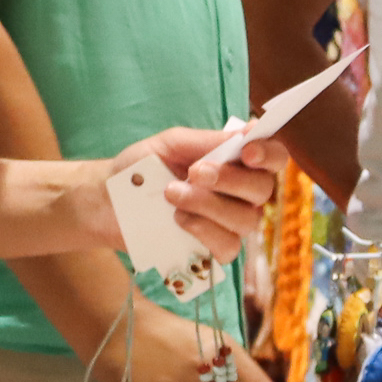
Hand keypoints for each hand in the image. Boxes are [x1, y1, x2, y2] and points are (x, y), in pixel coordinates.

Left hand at [83, 129, 287, 262]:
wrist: (108, 201)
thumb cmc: (141, 168)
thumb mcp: (170, 144)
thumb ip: (208, 140)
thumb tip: (247, 132)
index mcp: (237, 162)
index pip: (274, 158)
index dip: (269, 154)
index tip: (247, 152)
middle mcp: (242, 194)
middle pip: (263, 190)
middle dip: (230, 180)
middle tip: (193, 173)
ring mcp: (230, 224)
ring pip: (246, 220)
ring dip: (209, 205)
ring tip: (172, 195)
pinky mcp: (213, 249)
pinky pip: (228, 247)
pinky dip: (205, 232)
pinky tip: (179, 221)